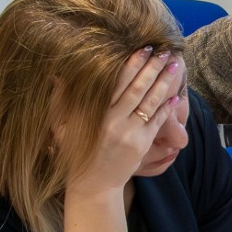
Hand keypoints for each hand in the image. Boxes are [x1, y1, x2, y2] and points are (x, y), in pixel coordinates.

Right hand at [66, 49, 185, 195]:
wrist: (93, 183)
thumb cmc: (76, 152)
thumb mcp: (62, 126)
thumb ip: (61, 100)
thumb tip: (56, 76)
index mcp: (96, 113)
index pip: (118, 82)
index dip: (132, 64)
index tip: (144, 48)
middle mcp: (114, 121)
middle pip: (137, 88)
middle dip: (152, 68)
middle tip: (165, 52)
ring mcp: (130, 133)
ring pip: (150, 103)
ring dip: (164, 83)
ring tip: (175, 67)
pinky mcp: (141, 145)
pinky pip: (157, 122)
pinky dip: (167, 108)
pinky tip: (175, 96)